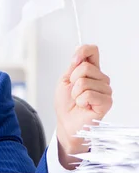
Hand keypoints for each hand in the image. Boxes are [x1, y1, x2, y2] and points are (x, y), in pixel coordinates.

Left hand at [54, 45, 111, 168]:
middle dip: (72, 81)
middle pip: (85, 67)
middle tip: (74, 92)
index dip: (82, 51)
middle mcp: (101, 79)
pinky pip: (89, 94)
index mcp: (91, 71)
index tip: (73, 61)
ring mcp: (105, 90)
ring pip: (85, 82)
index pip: (93, 51)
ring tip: (78, 100)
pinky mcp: (107, 102)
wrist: (66, 121)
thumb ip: (74, 66)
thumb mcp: (65, 80)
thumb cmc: (66, 103)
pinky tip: (84, 106)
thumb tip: (79, 54)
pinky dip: (81, 101)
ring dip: (75, 93)